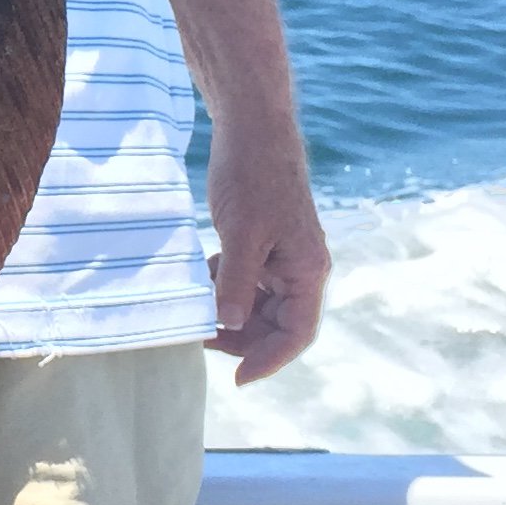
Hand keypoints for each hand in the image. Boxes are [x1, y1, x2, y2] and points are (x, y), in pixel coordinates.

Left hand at [203, 117, 330, 385]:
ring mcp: (284, 254)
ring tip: (197, 316)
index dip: (267, 360)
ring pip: (261, 304)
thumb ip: (235, 283)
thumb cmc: (252, 175)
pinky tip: (202, 281)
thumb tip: (227, 326)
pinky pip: (250, 279)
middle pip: (278, 324)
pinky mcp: (265, 240)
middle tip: (201, 339)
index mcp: (307, 270)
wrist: (251, 124)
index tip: (236, 380)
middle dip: (243, 339)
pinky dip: (227, 287)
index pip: (296, 333)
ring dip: (232, 314)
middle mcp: (302, 267)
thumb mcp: (240, 234)